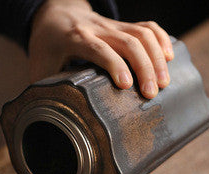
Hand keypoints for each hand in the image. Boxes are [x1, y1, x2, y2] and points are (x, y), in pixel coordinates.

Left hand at [29, 0, 173, 98]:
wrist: (53, 15)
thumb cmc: (46, 47)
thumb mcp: (39, 68)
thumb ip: (45, 92)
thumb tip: (50, 123)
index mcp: (74, 39)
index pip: (98, 49)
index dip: (114, 65)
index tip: (127, 86)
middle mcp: (96, 28)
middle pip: (128, 41)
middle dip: (144, 67)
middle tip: (152, 93)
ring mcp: (112, 25)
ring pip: (141, 33)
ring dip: (157, 57)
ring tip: (164, 82)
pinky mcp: (122, 26)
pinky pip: (147, 26)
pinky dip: (161, 39)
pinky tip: (169, 56)